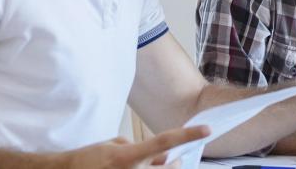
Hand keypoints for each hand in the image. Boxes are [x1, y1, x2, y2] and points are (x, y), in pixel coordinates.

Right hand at [60, 125, 209, 168]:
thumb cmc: (88, 159)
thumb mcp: (112, 144)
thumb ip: (137, 147)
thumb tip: (155, 155)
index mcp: (128, 157)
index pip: (164, 142)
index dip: (188, 135)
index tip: (207, 129)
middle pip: (171, 168)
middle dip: (173, 163)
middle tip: (165, 159)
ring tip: (144, 164)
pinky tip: (127, 167)